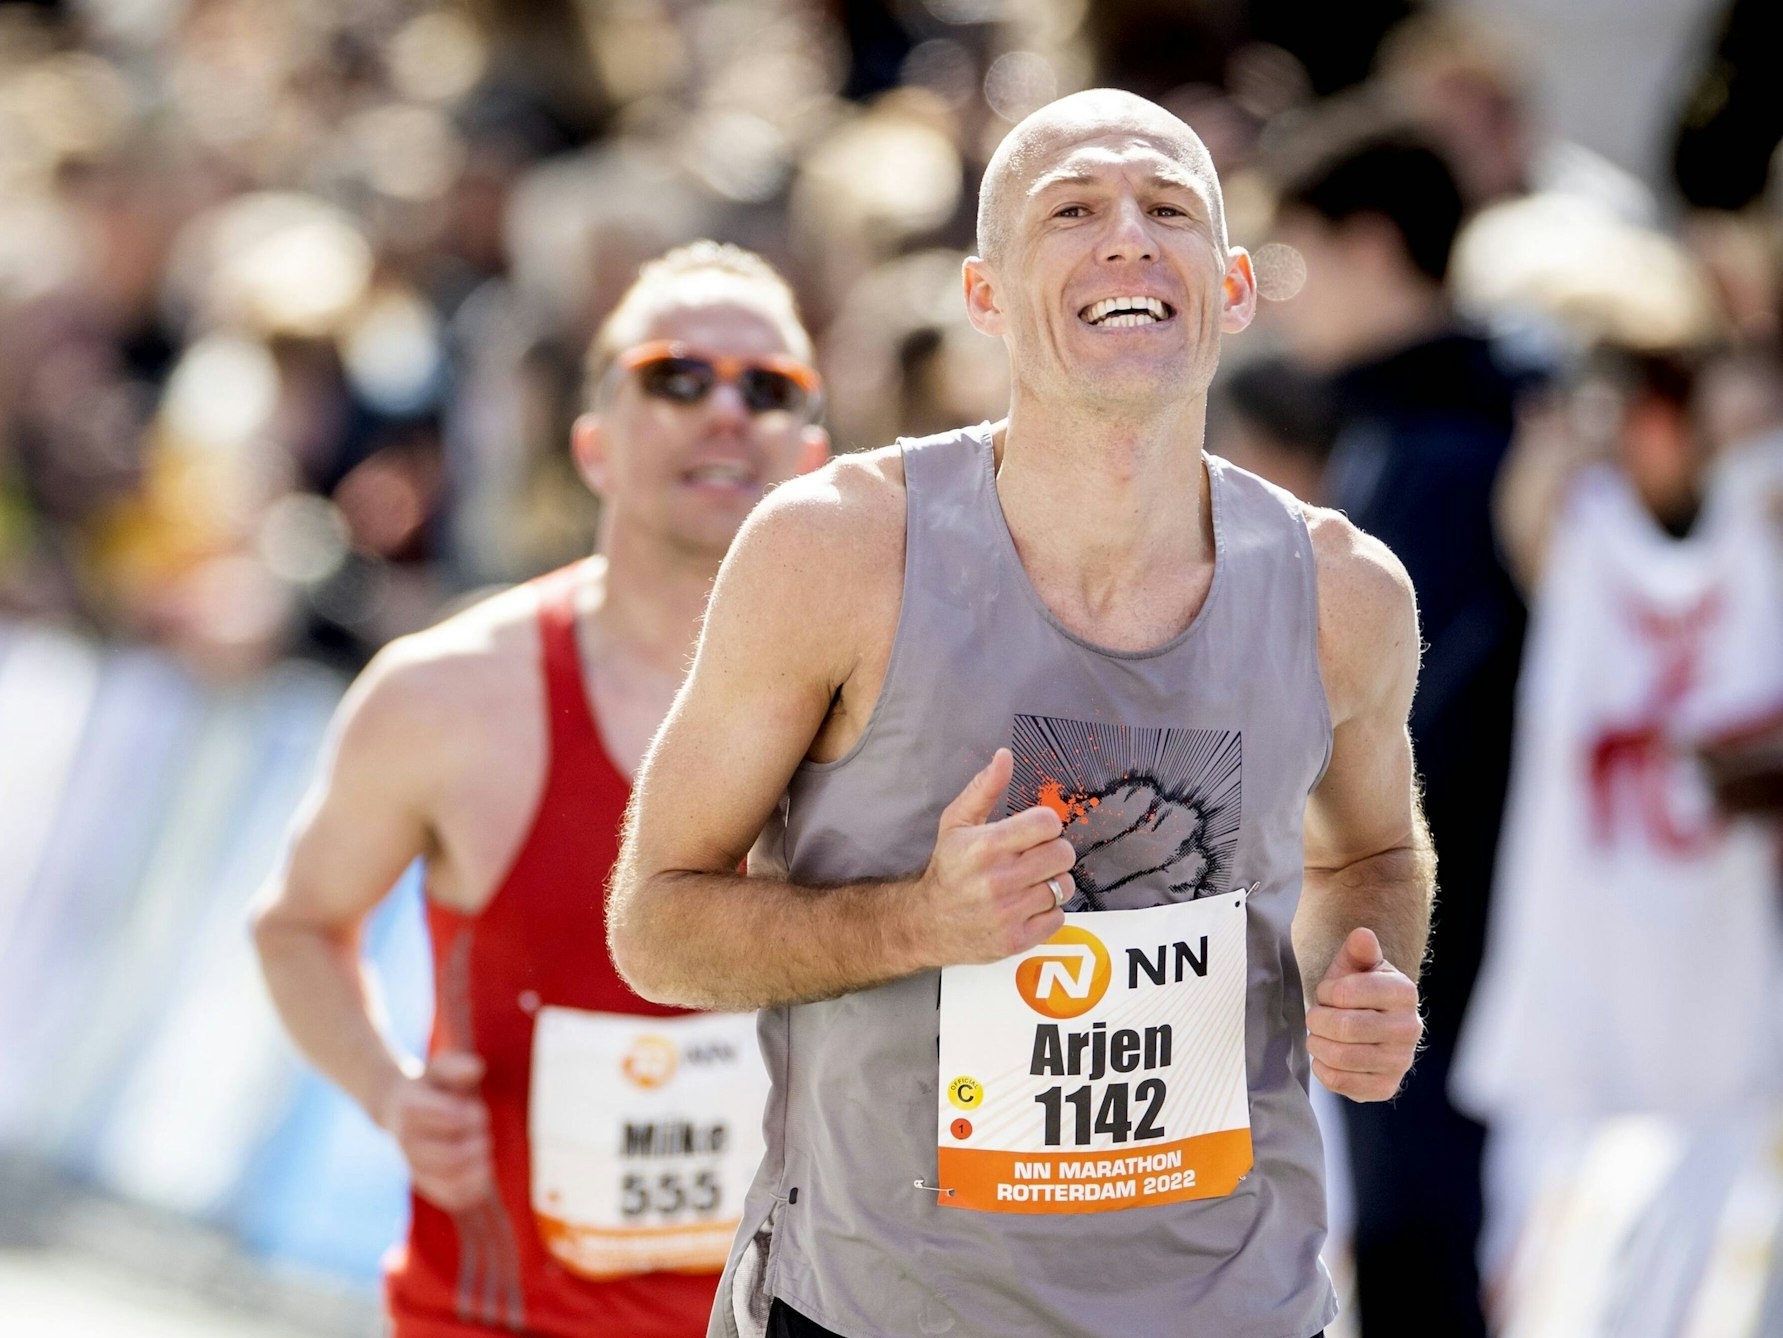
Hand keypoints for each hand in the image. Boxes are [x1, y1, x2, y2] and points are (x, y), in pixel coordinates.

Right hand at [379, 1051, 495, 1210]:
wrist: (395, 1108)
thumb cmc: (428, 1086)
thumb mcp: (438, 1068)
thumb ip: (457, 1066)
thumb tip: (477, 1069)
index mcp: (411, 1108)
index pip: (451, 1119)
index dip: (473, 1116)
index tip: (476, 1109)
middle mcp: (408, 1141)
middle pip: (452, 1155)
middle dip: (478, 1143)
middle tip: (483, 1132)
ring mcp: (413, 1165)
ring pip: (450, 1178)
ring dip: (479, 1166)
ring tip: (484, 1152)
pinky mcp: (423, 1182)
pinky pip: (449, 1197)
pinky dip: (472, 1190)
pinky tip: (484, 1176)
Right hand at [916, 749, 1076, 965]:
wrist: (927, 923)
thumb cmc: (947, 868)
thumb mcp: (956, 823)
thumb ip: (984, 788)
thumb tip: (1005, 756)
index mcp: (987, 845)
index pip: (1048, 823)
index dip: (1045, 825)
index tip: (1034, 833)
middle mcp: (999, 879)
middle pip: (1062, 854)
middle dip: (1054, 852)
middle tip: (1036, 857)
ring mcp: (1009, 912)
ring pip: (1064, 886)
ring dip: (1053, 882)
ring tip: (1032, 882)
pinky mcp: (1017, 939)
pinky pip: (1059, 917)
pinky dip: (1049, 911)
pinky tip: (1028, 905)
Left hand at [1305, 928, 1421, 1101]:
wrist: (1368, 1024)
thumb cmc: (1357, 990)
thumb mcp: (1356, 965)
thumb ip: (1358, 950)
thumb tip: (1362, 935)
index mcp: (1404, 992)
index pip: (1348, 992)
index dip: (1326, 992)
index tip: (1327, 993)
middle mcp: (1410, 1028)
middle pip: (1344, 1027)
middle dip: (1318, 1020)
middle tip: (1315, 1017)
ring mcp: (1400, 1061)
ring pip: (1341, 1056)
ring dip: (1317, 1044)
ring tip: (1318, 1035)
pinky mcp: (1386, 1087)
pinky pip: (1341, 1082)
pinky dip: (1323, 1068)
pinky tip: (1326, 1057)